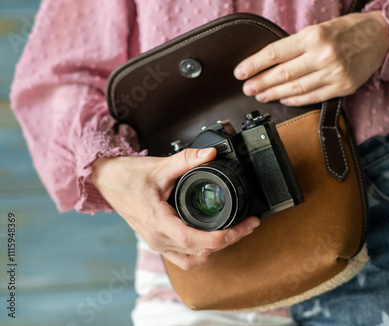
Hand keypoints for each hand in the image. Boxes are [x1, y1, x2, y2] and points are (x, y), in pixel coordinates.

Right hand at [90, 148, 259, 269]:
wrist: (106, 181)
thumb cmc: (128, 176)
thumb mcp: (160, 166)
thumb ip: (187, 159)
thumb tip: (211, 154)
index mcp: (157, 221)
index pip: (193, 239)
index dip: (221, 237)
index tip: (241, 227)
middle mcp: (157, 238)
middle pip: (199, 252)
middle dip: (228, 241)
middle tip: (248, 225)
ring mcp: (156, 243)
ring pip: (192, 259)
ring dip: (215, 250)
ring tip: (235, 233)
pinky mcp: (157, 242)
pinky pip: (182, 258)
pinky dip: (200, 253)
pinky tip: (212, 240)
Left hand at [234, 11, 388, 105]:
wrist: (380, 37)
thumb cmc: (347, 30)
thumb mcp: (319, 28)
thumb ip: (296, 45)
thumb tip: (270, 61)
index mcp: (314, 36)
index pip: (276, 53)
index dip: (254, 64)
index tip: (240, 72)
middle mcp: (323, 56)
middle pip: (283, 74)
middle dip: (261, 83)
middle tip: (247, 88)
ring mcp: (334, 74)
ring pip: (296, 88)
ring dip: (274, 94)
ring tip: (261, 95)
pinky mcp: (342, 88)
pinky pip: (313, 97)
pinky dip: (295, 99)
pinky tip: (283, 99)